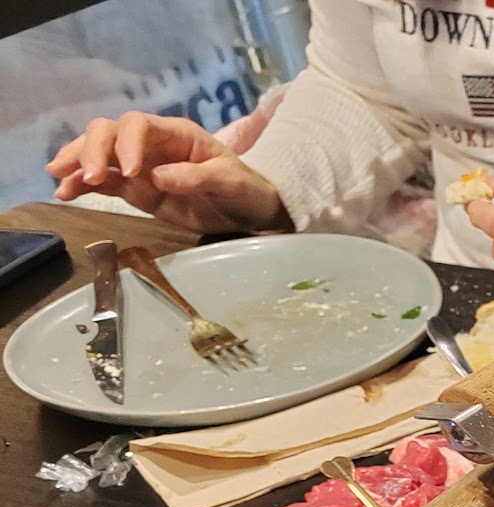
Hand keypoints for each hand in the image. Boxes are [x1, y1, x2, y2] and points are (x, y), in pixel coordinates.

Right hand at [47, 113, 289, 234]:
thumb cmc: (245, 189)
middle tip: (89, 176)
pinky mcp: (135, 190)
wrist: (250, 212)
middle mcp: (150, 144)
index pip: (137, 125)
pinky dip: (83, 185)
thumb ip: (197, 177)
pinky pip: (104, 183)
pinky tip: (66, 193)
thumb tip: (158, 177)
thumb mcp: (231, 181)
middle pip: (108, 133)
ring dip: (78, 164)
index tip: (130, 171)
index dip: (127, 143)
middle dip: (93, 150)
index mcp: (175, 134)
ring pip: (99, 154)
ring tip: (60, 180)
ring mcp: (139, 167)